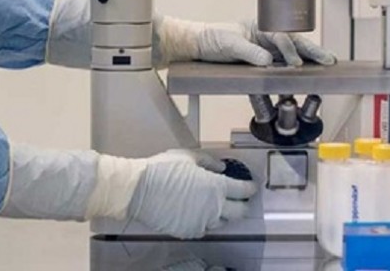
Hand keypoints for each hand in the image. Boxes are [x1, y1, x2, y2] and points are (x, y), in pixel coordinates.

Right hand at [127, 150, 256, 238]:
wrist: (138, 190)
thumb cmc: (161, 170)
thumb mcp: (186, 156)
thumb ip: (208, 161)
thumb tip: (220, 167)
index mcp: (217, 187)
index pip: (243, 190)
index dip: (249, 188)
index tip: (251, 186)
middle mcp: (214, 208)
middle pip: (239, 212)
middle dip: (242, 205)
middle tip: (239, 199)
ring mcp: (202, 222)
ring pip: (222, 222)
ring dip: (222, 214)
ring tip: (214, 205)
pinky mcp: (189, 231)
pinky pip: (203, 228)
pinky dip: (204, 220)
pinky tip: (195, 212)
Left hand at [155, 16, 335, 67]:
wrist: (198, 47)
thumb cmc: (213, 38)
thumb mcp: (229, 43)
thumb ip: (248, 51)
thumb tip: (267, 61)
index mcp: (262, 28)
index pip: (282, 37)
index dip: (290, 50)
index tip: (295, 63)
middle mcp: (267, 40)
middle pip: (294, 45)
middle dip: (311, 52)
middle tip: (328, 60)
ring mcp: (264, 53)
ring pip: (289, 60)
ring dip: (304, 66)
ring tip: (322, 71)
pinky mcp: (258, 67)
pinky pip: (275, 74)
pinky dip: (284, 81)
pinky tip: (293, 87)